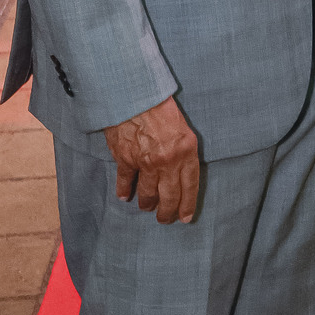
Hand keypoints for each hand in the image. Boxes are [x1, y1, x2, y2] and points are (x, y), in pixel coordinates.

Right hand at [103, 96, 201, 223]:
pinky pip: (126, 182)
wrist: (135, 94)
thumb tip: (182, 173)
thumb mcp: (183, 128)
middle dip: (167, 212)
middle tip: (164, 219)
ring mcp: (146, 162)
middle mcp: (168, 161)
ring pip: (148, 194)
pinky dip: (124, 191)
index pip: (190, 187)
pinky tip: (125, 197)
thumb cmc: (160, 106)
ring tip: (147, 208)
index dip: (187, 206)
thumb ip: (184, 152)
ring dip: (147, 204)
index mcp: (186, 152)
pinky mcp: (126, 159)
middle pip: (169, 197)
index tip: (185, 218)